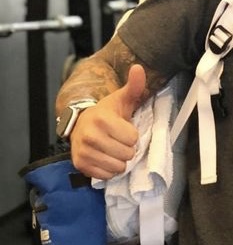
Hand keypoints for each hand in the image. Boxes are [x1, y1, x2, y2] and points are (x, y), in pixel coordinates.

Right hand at [70, 64, 144, 179]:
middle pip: (127, 154)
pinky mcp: (80, 165)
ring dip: (119, 161)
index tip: (123, 129)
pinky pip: (106, 176)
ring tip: (112, 149)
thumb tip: (139, 68)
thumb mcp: (121, 99)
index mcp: (102, 119)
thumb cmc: (106, 114)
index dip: (131, 135)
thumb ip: (134, 86)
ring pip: (118, 167)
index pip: (133, 139)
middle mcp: (90, 136)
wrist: (81, 124)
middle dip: (126, 149)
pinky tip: (104, 158)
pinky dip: (108, 170)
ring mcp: (83, 151)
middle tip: (117, 141)